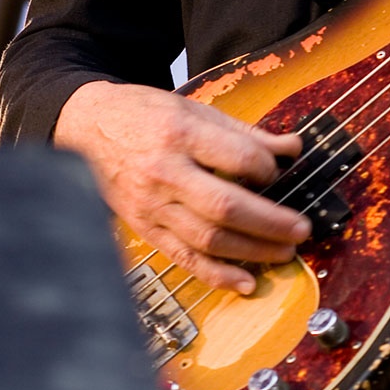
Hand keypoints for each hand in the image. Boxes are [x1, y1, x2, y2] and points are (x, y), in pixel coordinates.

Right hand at [54, 80, 310, 293]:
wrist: (87, 128)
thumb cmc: (146, 114)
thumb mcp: (194, 108)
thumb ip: (244, 133)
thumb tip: (291, 148)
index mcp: (180, 133)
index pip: (236, 158)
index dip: (266, 169)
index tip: (279, 171)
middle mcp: (164, 173)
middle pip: (225, 206)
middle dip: (270, 222)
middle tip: (301, 228)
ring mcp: (152, 205)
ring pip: (208, 239)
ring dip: (253, 251)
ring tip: (285, 251)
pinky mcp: (145, 229)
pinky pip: (184, 259)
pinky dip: (217, 275)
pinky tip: (246, 281)